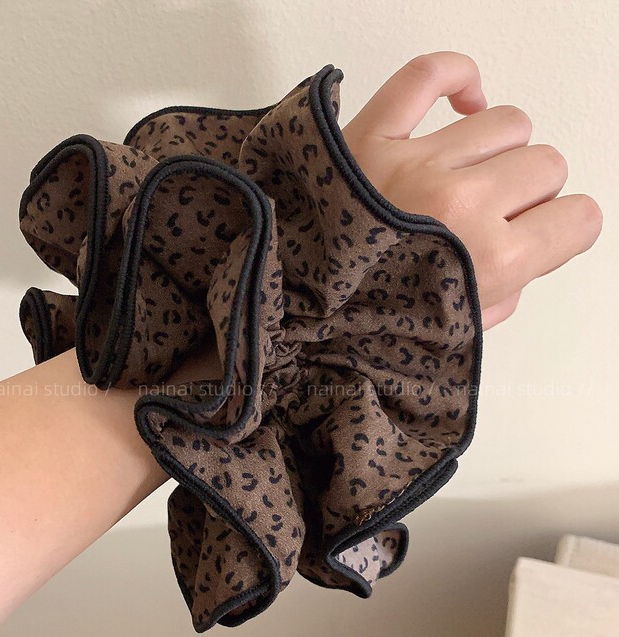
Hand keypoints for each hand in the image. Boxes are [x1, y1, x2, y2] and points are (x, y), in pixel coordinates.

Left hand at [342, 51, 602, 329]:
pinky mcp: (368, 137)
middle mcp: (461, 205)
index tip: (542, 234)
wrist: (285, 314)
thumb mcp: (450, 336)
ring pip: (505, 121)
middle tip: (491, 215)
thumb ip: (497, 297)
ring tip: (467, 172)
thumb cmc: (359, 328)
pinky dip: (456, 77)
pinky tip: (462, 100)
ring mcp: (414, 164)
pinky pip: (429, 74)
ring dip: (496, 148)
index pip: (578, 219)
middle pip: (545, 166)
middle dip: (526, 194)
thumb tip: (516, 257)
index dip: (562, 230)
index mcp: (488, 262)